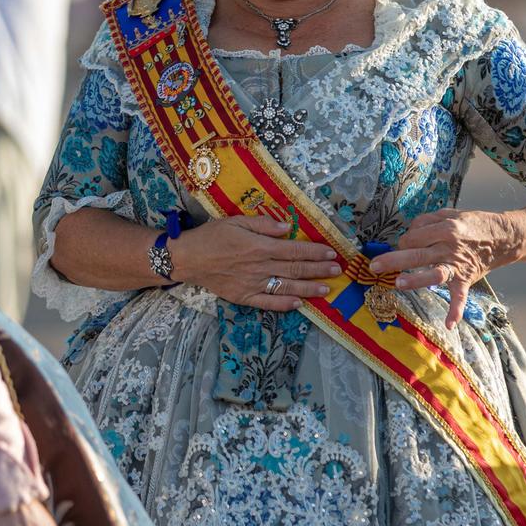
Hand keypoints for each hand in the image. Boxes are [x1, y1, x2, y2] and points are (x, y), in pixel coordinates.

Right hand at [172, 214, 345, 310]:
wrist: (188, 258)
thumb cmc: (212, 236)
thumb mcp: (236, 221)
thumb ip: (263, 225)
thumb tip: (287, 228)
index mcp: (260, 247)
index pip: (295, 250)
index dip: (315, 252)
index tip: (331, 253)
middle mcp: (260, 267)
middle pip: (295, 270)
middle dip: (319, 270)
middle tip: (337, 271)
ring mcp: (253, 284)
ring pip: (286, 287)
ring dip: (308, 289)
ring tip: (326, 290)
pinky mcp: (243, 297)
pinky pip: (267, 302)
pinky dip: (284, 304)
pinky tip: (298, 304)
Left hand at [371, 209, 519, 328]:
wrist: (504, 237)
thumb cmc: (473, 224)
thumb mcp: (450, 213)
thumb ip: (427, 220)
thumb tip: (408, 232)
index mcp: (445, 229)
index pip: (414, 236)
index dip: (404, 241)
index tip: (404, 245)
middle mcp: (449, 247)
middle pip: (417, 253)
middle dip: (394, 259)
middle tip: (374, 265)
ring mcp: (458, 265)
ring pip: (434, 273)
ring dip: (417, 279)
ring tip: (399, 283)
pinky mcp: (466, 279)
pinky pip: (460, 297)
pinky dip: (456, 311)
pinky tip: (448, 324)